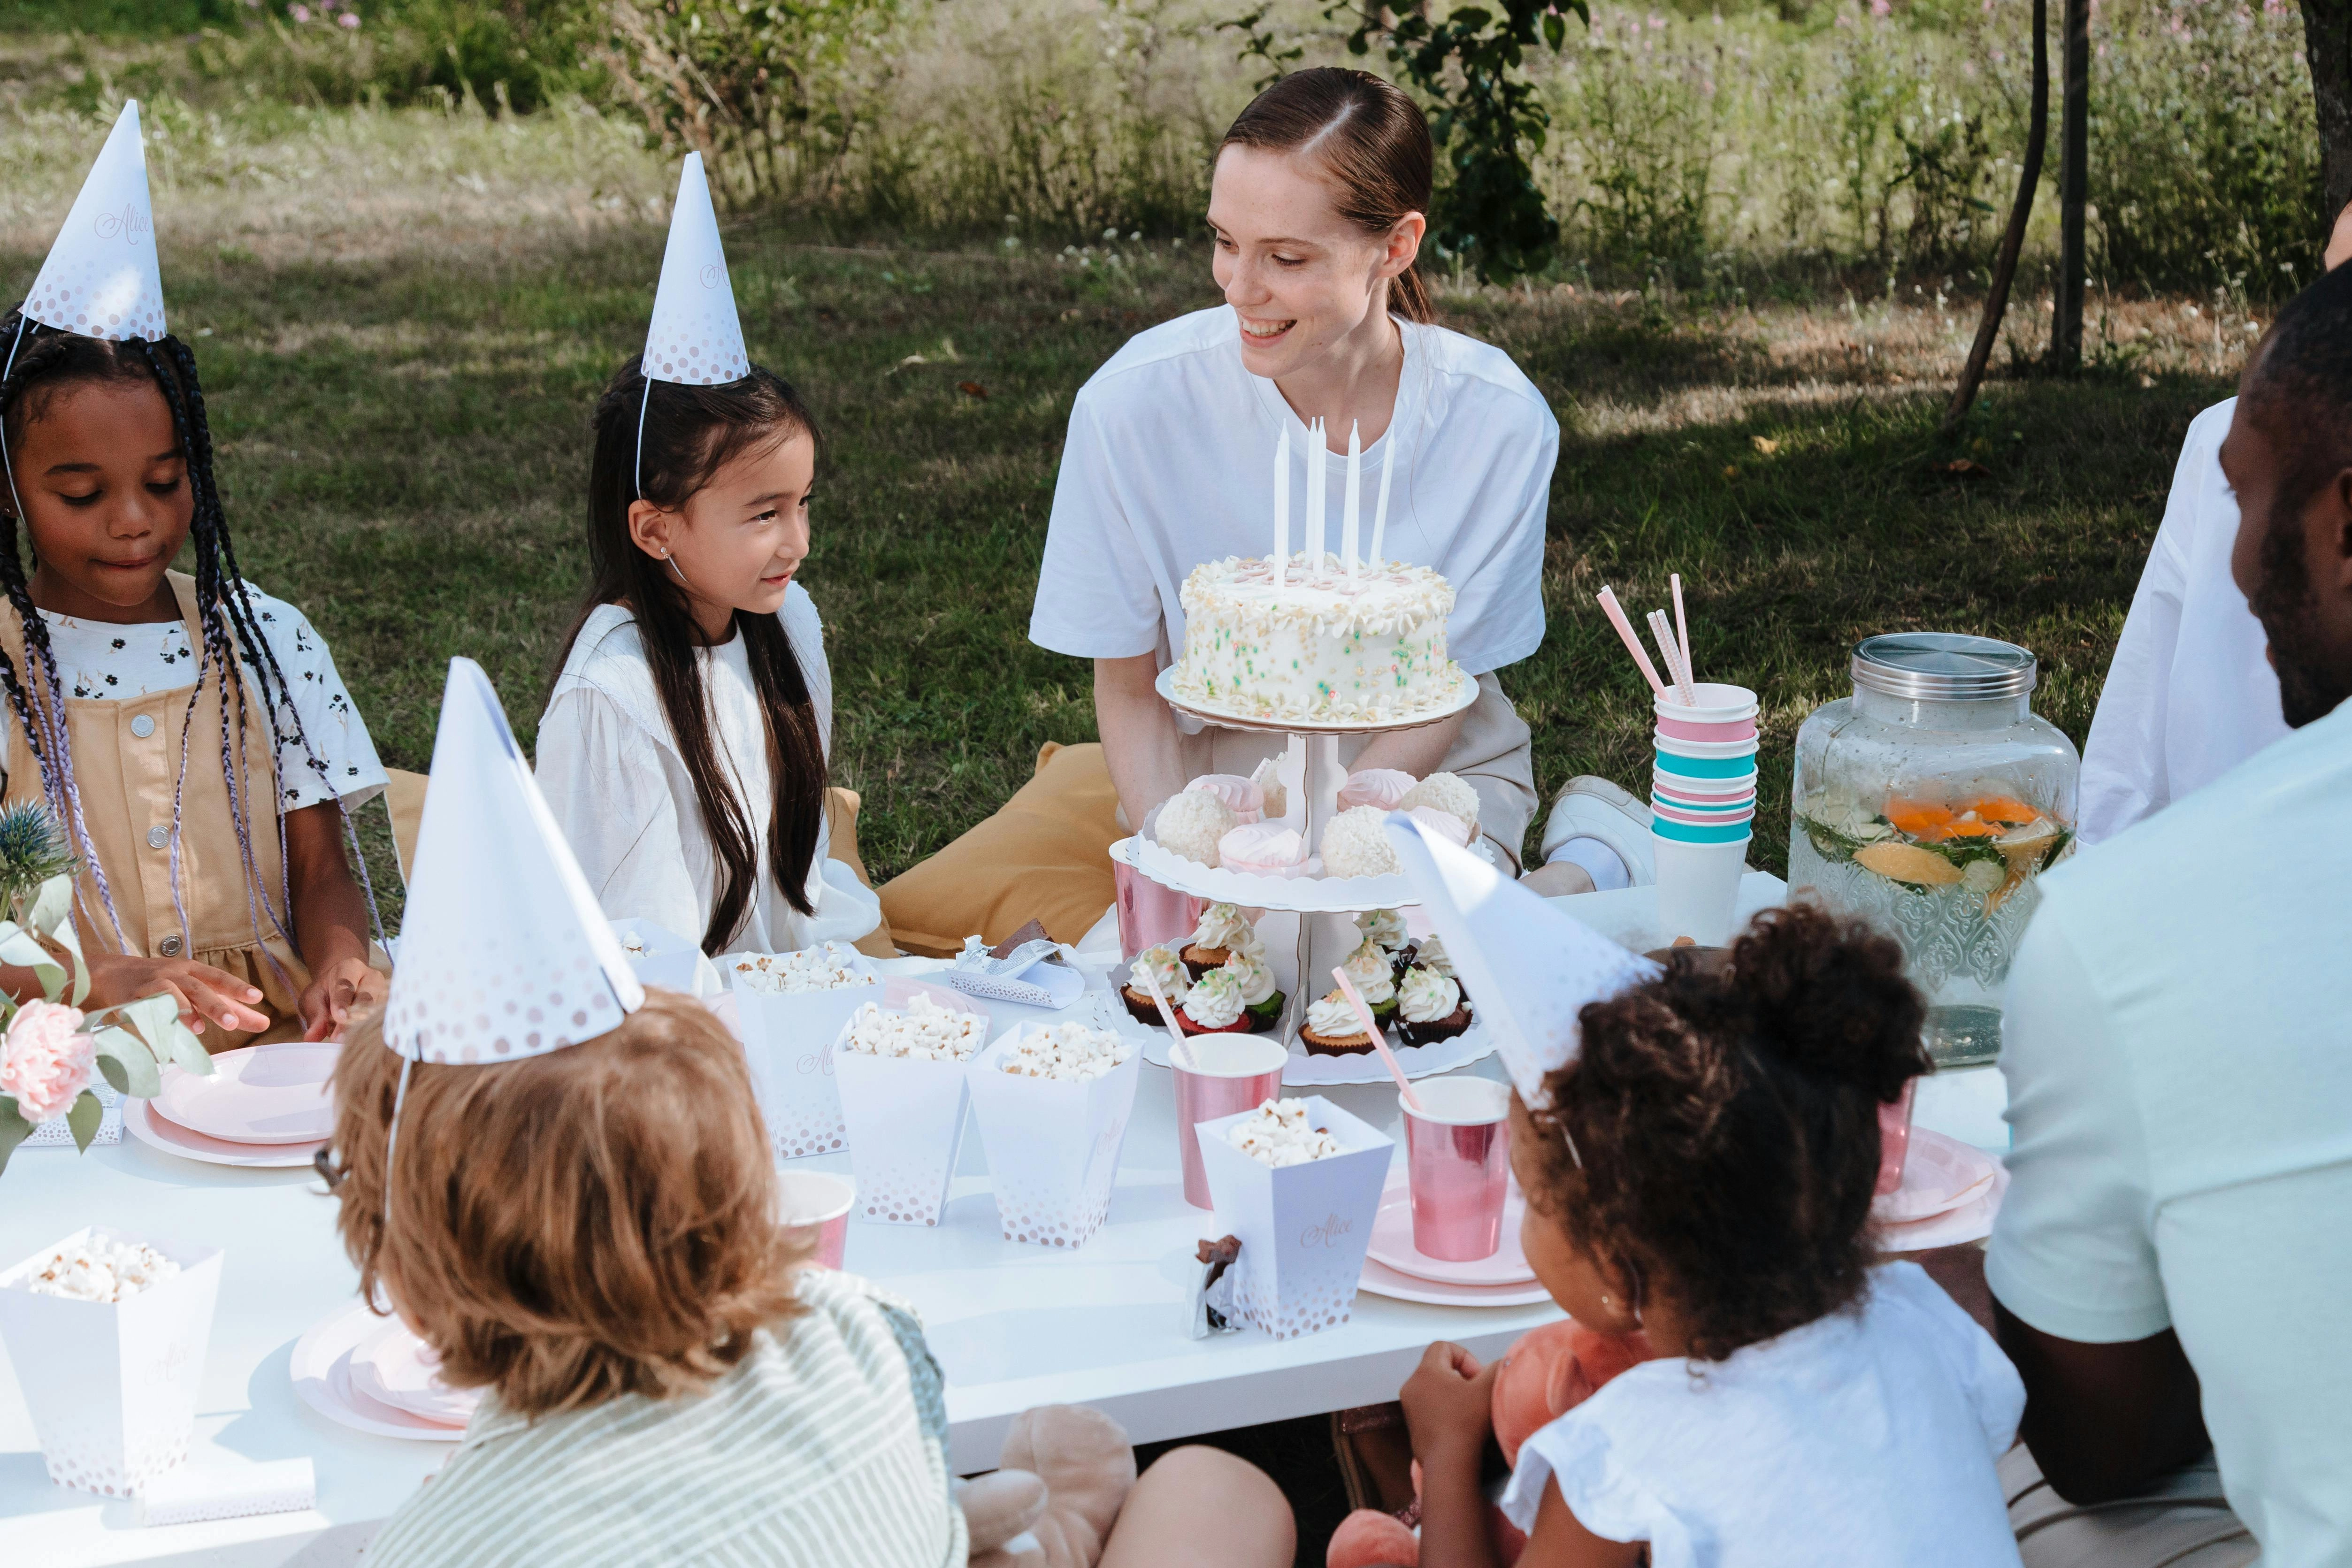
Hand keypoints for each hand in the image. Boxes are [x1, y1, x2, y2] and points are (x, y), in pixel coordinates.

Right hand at [85, 952, 271, 1037]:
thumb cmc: (165, 983)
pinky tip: (163, 1033)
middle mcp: (175, 974)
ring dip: (184, 1011)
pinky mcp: (130, 997)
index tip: (257, 997)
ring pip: (171, 994)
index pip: (218, 979)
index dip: (237, 987)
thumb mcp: (198, 990)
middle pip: (198, 988)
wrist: (112, 974)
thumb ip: (229, 1007)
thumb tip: (263, 1022)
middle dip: (216, 1005)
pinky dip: (154, 1019)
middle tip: (232, 1023)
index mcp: (194, 971)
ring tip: (198, 1029)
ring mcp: (152, 984)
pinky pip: (143, 1008)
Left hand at [300, 956, 383, 1041]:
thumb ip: (315, 1016)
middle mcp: (372, 977)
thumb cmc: (327, 992)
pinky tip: (362, 1040)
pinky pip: (384, 1019)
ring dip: (362, 1027)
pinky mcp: (390, 1005)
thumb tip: (311, 1037)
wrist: (343, 987)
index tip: (339, 1017)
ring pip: (377, 1010)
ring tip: (349, 1042)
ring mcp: (385, 991)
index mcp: (350, 967)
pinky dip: (373, 1031)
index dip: (342, 1002)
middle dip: (353, 1018)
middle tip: (339, 1038)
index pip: (346, 985)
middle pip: (366, 997)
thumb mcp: (313, 999)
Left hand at [1402, 1340, 1498, 1467]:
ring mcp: (1409, 1408)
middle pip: (1438, 1367)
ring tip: (1470, 1411)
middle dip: (1461, 1376)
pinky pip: (1430, 1408)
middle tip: (1476, 1393)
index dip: (1465, 1356)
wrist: (1449, 1463)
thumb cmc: (1467, 1424)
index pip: (1443, 1347)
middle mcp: (1412, 1386)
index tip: (1477, 1377)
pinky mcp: (1413, 1427)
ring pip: (1434, 1389)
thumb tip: (1502, 1362)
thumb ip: (1497, 1368)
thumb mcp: (1488, 1389)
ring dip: (1453, 1395)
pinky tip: (1461, 1426)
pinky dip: (1445, 1411)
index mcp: (1425, 1372)